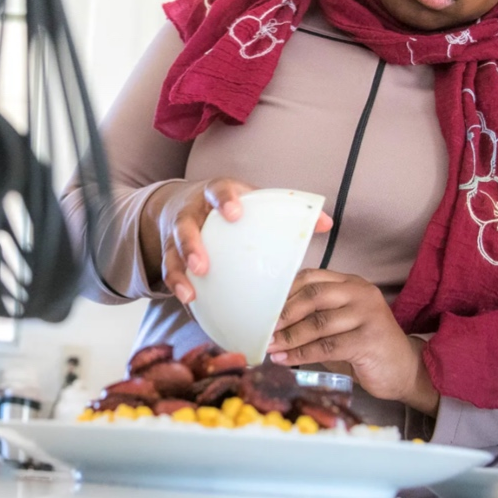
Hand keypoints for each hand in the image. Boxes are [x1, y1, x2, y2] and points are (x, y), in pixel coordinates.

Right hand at [139, 179, 331, 305]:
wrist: (180, 203)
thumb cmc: (228, 206)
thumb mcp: (250, 199)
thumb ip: (285, 211)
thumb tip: (328, 224)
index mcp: (215, 194)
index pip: (219, 191)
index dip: (225, 201)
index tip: (234, 214)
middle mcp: (191, 213)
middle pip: (185, 226)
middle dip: (191, 246)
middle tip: (203, 266)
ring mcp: (175, 236)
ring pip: (171, 253)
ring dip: (178, 274)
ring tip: (190, 294)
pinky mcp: (169, 255)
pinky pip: (170, 274)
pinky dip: (178, 290)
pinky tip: (190, 306)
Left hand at [267, 269, 439, 414]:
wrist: (405, 370)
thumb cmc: (364, 347)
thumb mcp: (338, 325)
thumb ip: (313, 317)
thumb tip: (272, 322)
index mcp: (351, 283)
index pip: (311, 277)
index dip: (284, 292)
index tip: (264, 309)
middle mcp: (361, 293)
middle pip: (312, 295)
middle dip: (283, 314)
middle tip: (263, 330)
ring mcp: (368, 314)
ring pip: (317, 322)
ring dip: (288, 337)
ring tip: (269, 347)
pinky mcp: (369, 340)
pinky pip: (327, 347)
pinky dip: (301, 354)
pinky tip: (285, 360)